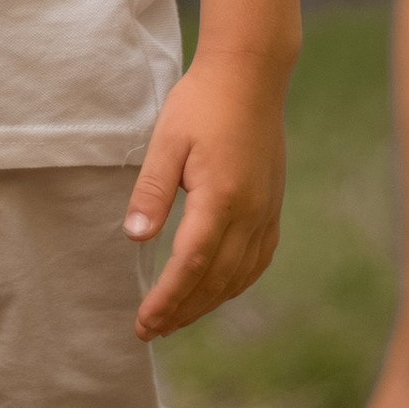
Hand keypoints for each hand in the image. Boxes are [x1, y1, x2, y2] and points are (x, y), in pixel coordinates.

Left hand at [125, 51, 286, 338]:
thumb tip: (135, 237)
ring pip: (238, 276)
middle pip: (215, 281)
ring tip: (176, 318)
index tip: (144, 322)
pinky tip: (216, 291)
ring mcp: (267, 212)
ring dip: (207, 303)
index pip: (190, 265)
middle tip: (150, 331)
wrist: (250, 76)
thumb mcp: (166, 142)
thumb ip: (151, 192)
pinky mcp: (273, 207)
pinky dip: (235, 284)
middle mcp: (250, 213)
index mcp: (221, 198)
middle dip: (182, 311)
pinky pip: (258, 260)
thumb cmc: (201, 104)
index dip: (167, 299)